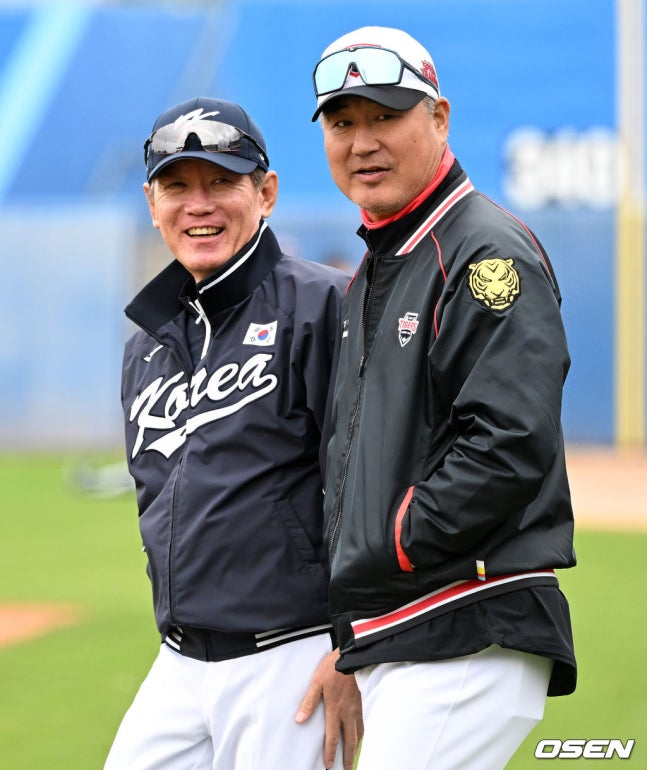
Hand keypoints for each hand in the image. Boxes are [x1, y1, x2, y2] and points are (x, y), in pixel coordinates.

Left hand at [295, 648, 362, 769]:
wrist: (352, 657)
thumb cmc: (332, 669)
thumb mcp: (317, 683)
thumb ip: (309, 702)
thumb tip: (299, 719)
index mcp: (335, 709)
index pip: (333, 737)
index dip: (330, 753)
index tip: (329, 765)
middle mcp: (348, 712)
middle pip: (349, 741)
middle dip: (347, 758)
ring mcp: (357, 708)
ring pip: (358, 734)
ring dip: (355, 748)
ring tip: (353, 758)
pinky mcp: (363, 702)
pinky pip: (363, 723)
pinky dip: (361, 735)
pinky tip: (360, 737)